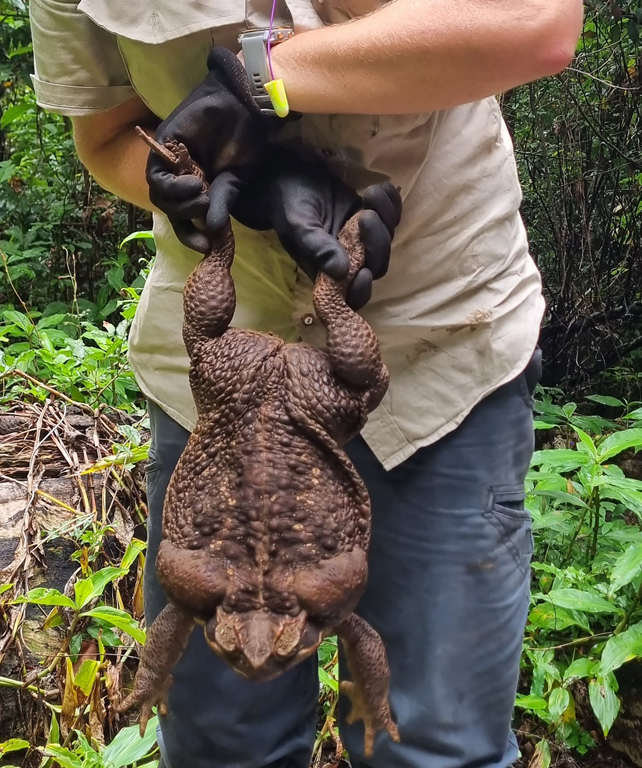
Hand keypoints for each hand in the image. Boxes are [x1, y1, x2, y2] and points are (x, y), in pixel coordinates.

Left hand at [146, 47, 277, 252]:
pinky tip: (193, 183)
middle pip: (169, 209)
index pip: (185, 218)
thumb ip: (221, 203)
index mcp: (198, 186)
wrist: (242, 106)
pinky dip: (172, 187)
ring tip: (202, 193)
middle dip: (186, 217)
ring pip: (160, 196)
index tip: (204, 246)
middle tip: (207, 207)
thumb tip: (213, 231)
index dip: (190, 235)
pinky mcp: (163, 147)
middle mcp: (181, 176)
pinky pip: (156, 177)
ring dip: (180, 203)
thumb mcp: (235, 180)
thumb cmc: (244, 140)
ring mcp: (170, 162)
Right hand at [230, 149, 401, 309]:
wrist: (290, 177)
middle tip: (365, 216)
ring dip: (386, 217)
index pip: (352, 294)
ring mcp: (362, 238)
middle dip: (377, 242)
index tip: (364, 272)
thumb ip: (318, 248)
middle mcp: (349, 259)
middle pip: (377, 264)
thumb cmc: (289, 206)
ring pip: (387, 239)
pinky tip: (380, 188)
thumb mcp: (299, 227)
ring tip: (369, 194)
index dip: (362, 290)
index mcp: (328, 271)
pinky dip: (391, 202)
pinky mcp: (371, 216)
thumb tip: (341, 271)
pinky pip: (392, 215)